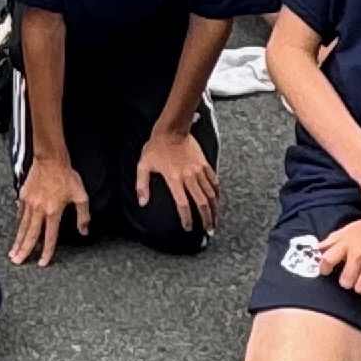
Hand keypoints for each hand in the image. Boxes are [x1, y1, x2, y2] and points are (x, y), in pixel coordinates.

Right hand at [9, 153, 89, 266]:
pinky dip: (18, 224)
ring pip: (22, 227)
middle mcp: (39, 210)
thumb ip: (83, 215)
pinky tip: (17, 231)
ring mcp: (29, 203)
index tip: (42, 263)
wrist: (50, 159)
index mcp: (53, 212)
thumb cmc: (66, 175)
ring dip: (17, 241)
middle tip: (17, 262)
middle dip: (24, 251)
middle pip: (31, 235)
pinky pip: (20, 214)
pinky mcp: (23, 196)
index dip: (46, 252)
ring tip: (12, 252)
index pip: (50, 237)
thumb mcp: (81, 196)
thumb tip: (84, 231)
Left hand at [135, 121, 219, 236]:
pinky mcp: (205, 164)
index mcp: (174, 179)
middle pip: (202, 202)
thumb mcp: (143, 165)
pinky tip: (218, 202)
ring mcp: (199, 170)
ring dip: (214, 209)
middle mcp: (189, 176)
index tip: (188, 228)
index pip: (183, 204)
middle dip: (206, 218)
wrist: (172, 129)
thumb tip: (142, 203)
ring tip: (215, 221)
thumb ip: (142, 186)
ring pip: (211, 194)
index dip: (187, 218)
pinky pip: (214, 181)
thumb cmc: (156, 147)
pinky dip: (217, 193)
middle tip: (208, 230)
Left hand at [315, 213, 360, 300]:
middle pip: (345, 281)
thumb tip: (318, 249)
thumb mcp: (350, 229)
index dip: (324, 268)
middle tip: (351, 279)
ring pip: (360, 288)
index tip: (326, 272)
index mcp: (346, 243)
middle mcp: (358, 254)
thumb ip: (333, 240)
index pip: (327, 260)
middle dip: (347, 282)